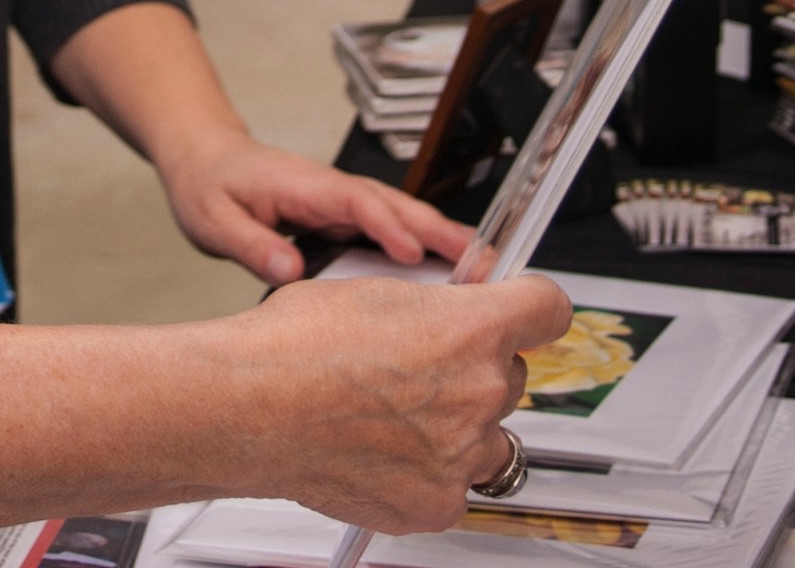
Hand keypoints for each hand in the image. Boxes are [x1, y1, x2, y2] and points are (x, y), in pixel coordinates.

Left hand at [153, 130, 474, 286]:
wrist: (205, 161)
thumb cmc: (209, 186)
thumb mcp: (214, 220)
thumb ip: (251, 245)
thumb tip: (289, 271)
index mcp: (305, 185)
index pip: (354, 200)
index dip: (387, 224)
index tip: (413, 252)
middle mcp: (332, 189)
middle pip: (395, 205)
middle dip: (439, 230)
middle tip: (480, 262)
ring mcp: (342, 202)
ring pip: (401, 216)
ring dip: (441, 238)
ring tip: (482, 269)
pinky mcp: (344, 217)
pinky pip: (390, 230)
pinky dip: (422, 246)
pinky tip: (447, 272)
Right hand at [225, 271, 574, 532]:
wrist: (245, 407)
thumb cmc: (291, 346)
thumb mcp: (374, 291)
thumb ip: (434, 307)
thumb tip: (451, 312)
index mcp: (472, 327)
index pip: (549, 309)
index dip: (534, 307)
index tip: (527, 314)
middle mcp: (480, 391)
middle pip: (513, 375)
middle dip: (478, 369)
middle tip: (422, 369)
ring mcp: (460, 453)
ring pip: (489, 437)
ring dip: (459, 426)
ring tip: (398, 416)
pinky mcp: (434, 502)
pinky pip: (455, 487)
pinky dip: (429, 474)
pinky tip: (386, 454)